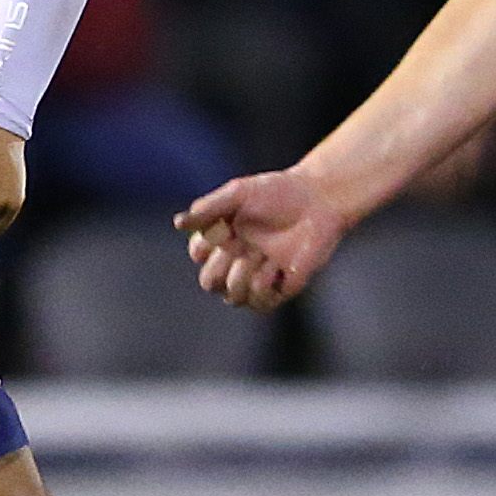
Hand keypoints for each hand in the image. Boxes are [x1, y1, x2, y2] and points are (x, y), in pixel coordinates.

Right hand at [177, 169, 347, 311]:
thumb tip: (177, 223)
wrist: (318, 200)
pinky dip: (262, 287)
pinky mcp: (281, 287)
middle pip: (210, 283)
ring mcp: (259, 275)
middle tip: (241, 247)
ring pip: (233, 298)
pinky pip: (260, 304)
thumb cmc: (278, 192)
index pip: (198, 254)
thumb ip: (208, 208)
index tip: (223, 230)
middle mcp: (237, 259)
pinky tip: (275, 266)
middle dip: (220, 268)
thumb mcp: (239, 193)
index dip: (204, 246)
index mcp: (223, 237)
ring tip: (260, 256)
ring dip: (241, 278)